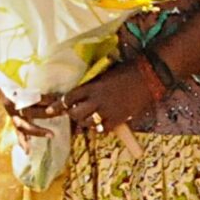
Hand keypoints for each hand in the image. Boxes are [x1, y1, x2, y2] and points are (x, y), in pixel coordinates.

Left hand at [44, 65, 158, 139]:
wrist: (149, 75)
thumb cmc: (126, 70)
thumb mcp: (104, 74)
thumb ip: (91, 84)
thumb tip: (80, 92)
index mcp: (92, 87)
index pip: (69, 99)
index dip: (58, 105)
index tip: (50, 110)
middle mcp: (97, 100)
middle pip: (75, 113)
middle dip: (72, 114)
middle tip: (74, 112)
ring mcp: (108, 111)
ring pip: (87, 123)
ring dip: (85, 121)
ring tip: (88, 117)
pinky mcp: (118, 119)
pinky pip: (102, 129)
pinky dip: (98, 128)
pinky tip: (100, 123)